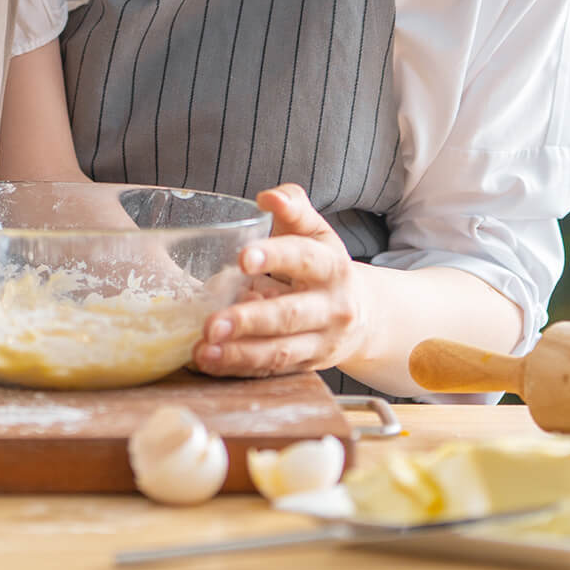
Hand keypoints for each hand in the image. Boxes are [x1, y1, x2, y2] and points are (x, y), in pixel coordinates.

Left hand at [192, 182, 368, 377]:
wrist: (364, 314)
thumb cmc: (324, 263)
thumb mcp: (315, 231)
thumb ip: (293, 207)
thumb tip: (268, 197)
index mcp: (332, 266)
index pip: (304, 259)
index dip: (275, 257)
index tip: (242, 258)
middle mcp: (330, 308)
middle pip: (290, 316)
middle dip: (249, 321)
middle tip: (212, 323)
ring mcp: (320, 342)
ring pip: (280, 352)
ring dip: (240, 354)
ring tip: (204, 350)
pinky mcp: (306, 367)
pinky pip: (272, 371)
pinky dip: (239, 369)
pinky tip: (210, 361)